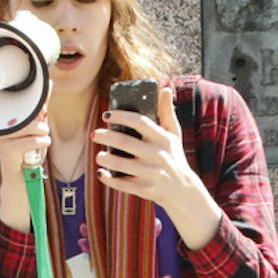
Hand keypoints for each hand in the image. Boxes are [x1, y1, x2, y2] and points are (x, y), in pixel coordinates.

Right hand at [0, 110, 51, 233]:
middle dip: (40, 122)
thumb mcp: (35, 125)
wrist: (21, 180)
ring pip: (32, 126)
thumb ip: (40, 106)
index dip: (34, 103)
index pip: (20, 101)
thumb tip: (48, 84)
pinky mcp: (6, 150)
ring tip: (42, 139)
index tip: (40, 112)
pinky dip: (42, 143)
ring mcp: (0, 138)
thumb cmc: (27, 152)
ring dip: (43, 133)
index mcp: (3, 118)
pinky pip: (31, 141)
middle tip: (41, 131)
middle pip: (28, 113)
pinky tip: (41, 147)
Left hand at [91, 82, 224, 248]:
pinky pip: (123, 184)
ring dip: (105, 159)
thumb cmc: (174, 156)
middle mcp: (158, 155)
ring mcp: (151, 173)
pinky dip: (109, 180)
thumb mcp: (173, 134)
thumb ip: (167, 111)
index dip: (121, 116)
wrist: (182, 189)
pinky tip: (101, 174)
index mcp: (163, 139)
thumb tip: (164, 88)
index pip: (140, 122)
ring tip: (98, 156)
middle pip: (125, 142)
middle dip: (106, 137)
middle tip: (95, 134)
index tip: (106, 115)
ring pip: (121, 165)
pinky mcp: (146, 189)